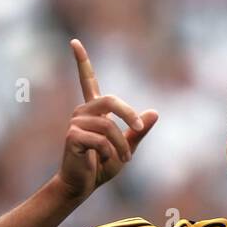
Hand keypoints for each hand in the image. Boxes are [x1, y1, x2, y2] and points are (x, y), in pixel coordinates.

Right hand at [56, 38, 158, 201]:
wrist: (83, 185)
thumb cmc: (103, 166)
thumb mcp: (127, 147)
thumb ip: (138, 131)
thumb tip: (154, 113)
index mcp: (94, 111)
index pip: (88, 81)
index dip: (82, 61)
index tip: (74, 41)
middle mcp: (83, 112)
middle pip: (110, 100)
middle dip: (129, 114)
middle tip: (139, 128)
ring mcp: (76, 123)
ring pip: (109, 127)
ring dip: (122, 146)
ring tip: (123, 160)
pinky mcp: (72, 136)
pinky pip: (101, 140)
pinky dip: (109, 153)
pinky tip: (103, 160)